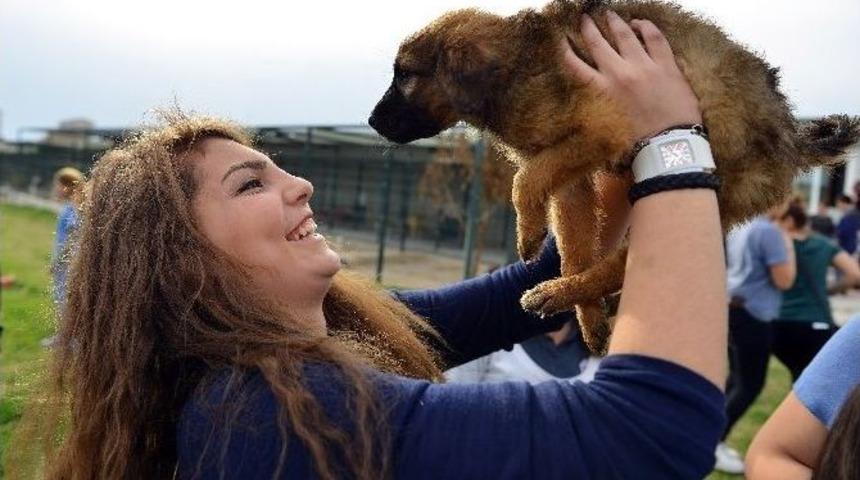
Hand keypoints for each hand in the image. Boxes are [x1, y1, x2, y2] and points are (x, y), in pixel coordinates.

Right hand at [563, 11, 701, 139]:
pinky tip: (639, 22)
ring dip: (614, 22)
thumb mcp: (607, 129)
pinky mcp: (666, 65)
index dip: (566, 52)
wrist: (668, 146)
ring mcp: (643, 66)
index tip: (561, 41)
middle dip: (588, 29)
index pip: (577, 67)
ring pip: (624, 35)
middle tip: (584, 18)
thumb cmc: (637, 145)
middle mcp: (619, 74)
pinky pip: (655, 37)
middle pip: (598, 44)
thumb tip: (587, 111)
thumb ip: (597, 113)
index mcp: (602, 92)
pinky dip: (645, 27)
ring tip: (607, 13)